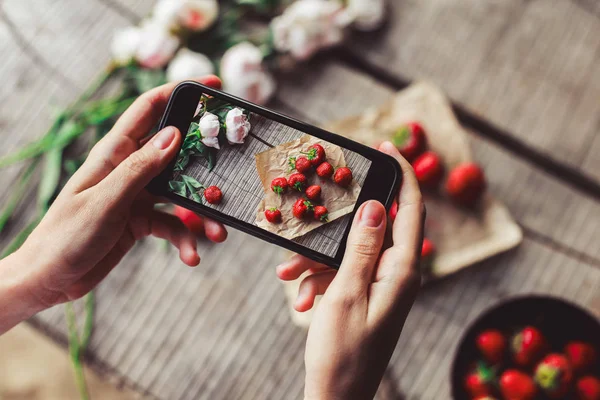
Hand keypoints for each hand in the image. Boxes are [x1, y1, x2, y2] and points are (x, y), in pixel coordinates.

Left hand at [0, 76, 226, 332]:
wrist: (49, 278)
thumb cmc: (66, 236)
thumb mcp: (106, 202)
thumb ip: (140, 168)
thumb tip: (174, 134)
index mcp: (115, 153)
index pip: (150, 109)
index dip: (180, 92)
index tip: (213, 85)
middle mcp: (129, 169)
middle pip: (176, 153)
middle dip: (206, 164)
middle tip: (233, 169)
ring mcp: (137, 195)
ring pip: (181, 193)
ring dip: (201, 213)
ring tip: (217, 233)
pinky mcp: (141, 220)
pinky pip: (173, 224)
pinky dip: (185, 239)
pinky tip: (191, 256)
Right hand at [276, 142, 423, 399]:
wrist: (337, 397)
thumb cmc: (343, 352)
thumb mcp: (346, 293)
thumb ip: (362, 247)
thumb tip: (375, 206)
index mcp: (403, 270)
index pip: (411, 209)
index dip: (402, 174)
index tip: (386, 147)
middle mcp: (398, 273)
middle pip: (370, 229)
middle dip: (334, 230)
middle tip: (305, 231)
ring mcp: (382, 285)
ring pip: (350, 251)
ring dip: (317, 259)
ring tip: (289, 276)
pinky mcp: (366, 295)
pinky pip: (342, 272)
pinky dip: (319, 278)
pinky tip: (299, 297)